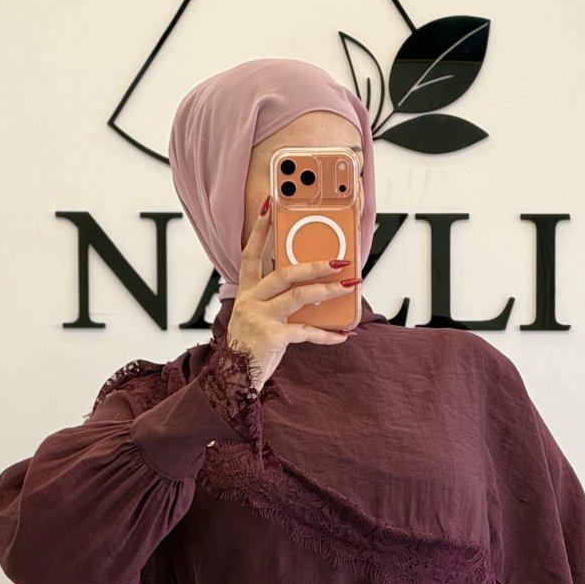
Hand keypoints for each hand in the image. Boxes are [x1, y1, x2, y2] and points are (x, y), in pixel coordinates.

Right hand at [226, 194, 359, 391]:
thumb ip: (279, 301)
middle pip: (284, 272)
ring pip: (298, 296)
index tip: (270, 206)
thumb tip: (314, 289)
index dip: (260, 230)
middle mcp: (252, 301)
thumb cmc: (252, 346)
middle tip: (340, 261)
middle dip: (315, 264)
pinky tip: (344, 335)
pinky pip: (306, 332)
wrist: (235, 377)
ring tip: (350, 287)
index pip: (251, 254)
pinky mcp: (272, 337)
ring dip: (327, 290)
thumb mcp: (260, 317)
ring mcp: (260, 318)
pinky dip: (327, 335)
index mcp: (248, 292)